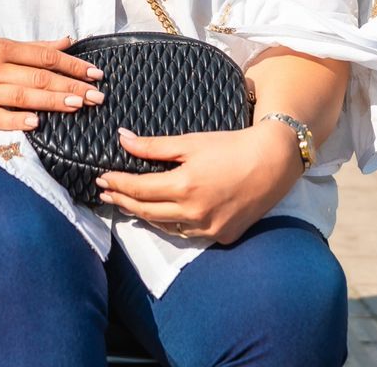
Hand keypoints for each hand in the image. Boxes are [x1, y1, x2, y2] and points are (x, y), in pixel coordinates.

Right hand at [0, 31, 105, 131]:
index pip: (44, 56)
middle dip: (70, 87)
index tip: (95, 75)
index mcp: (1, 48)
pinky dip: (16, 120)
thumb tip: (68, 41)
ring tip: (78, 105)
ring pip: (22, 97)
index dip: (72, 65)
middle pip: (38, 77)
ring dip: (52, 101)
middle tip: (97, 96)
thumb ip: (34, 46)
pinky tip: (37, 122)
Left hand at [95, 123, 302, 244]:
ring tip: (128, 203)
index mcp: (184, 187)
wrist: (274, 162)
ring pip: (166, 227)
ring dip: (144, 215)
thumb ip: (153, 146)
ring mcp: (209, 229)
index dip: (117, 184)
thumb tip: (122, 139)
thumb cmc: (231, 146)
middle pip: (146, 212)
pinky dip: (172, 224)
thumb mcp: (190, 142)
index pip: (138, 190)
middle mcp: (194, 213)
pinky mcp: (223, 236)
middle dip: (122, 201)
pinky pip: (188, 233)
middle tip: (105, 192)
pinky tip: (163, 214)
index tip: (102, 177)